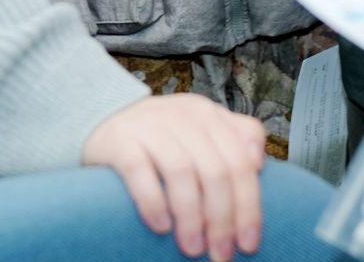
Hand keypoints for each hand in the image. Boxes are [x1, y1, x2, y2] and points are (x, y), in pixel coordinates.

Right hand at [81, 93, 268, 259]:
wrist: (104, 120)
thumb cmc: (163, 137)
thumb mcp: (202, 130)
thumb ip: (237, 139)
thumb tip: (259, 163)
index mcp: (209, 116)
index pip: (240, 161)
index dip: (249, 205)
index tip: (248, 243)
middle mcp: (182, 116)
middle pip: (214, 170)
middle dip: (221, 219)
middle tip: (220, 254)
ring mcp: (150, 126)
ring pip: (181, 172)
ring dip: (190, 217)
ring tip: (192, 248)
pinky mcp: (120, 140)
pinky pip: (139, 171)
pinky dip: (153, 201)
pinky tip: (161, 226)